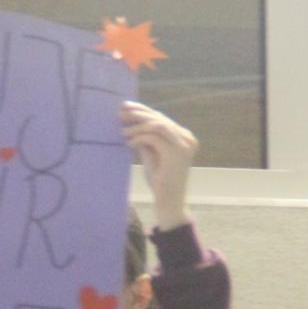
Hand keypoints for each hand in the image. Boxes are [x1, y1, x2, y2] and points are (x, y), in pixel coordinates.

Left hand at [120, 101, 196, 230]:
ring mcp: (184, 145)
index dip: (143, 111)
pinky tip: (128, 142)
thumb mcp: (152, 154)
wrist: (169, 201)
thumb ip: (146, 138)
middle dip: (138, 114)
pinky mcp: (176, 153)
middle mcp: (187, 138)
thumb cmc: (160, 180)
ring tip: (122, 131)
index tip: (125, 107)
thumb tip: (132, 121)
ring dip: (137, 126)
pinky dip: (139, 138)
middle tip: (120, 112)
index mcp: (184, 137)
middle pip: (160, 118)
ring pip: (157, 125)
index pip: (162, 119)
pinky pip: (153, 138)